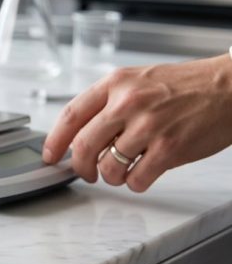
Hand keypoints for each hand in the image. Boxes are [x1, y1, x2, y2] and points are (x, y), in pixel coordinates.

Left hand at [42, 55, 231, 191]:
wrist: (229, 87)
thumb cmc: (185, 85)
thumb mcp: (138, 80)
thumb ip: (108, 102)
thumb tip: (78, 133)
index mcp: (116, 84)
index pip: (70, 116)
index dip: (54, 141)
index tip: (50, 155)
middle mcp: (128, 103)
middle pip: (83, 146)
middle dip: (79, 167)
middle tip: (85, 172)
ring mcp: (149, 126)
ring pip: (108, 167)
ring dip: (111, 177)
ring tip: (122, 171)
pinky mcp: (170, 148)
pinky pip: (137, 179)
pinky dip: (135, 183)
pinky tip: (142, 174)